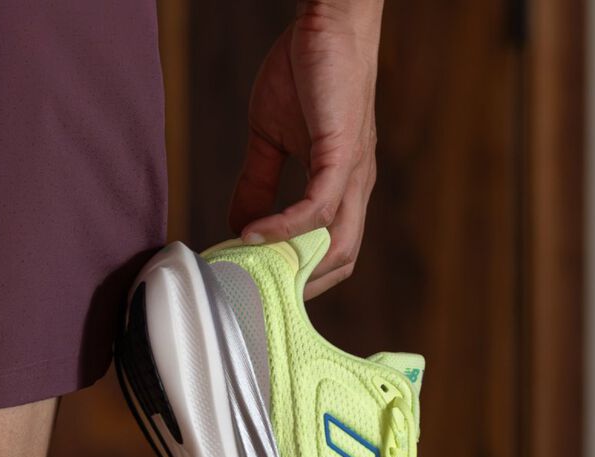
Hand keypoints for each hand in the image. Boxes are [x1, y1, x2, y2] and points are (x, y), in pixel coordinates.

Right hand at [228, 1, 382, 298]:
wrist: (330, 22)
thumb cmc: (307, 72)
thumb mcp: (272, 138)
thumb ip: (258, 183)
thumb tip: (240, 225)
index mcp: (341, 188)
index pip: (332, 251)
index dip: (303, 276)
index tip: (265, 284)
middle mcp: (354, 189)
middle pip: (342, 260)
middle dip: (303, 286)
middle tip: (261, 292)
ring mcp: (352, 174)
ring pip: (337, 244)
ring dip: (294, 264)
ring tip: (253, 268)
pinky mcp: (342, 153)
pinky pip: (318, 206)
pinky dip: (286, 227)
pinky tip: (254, 234)